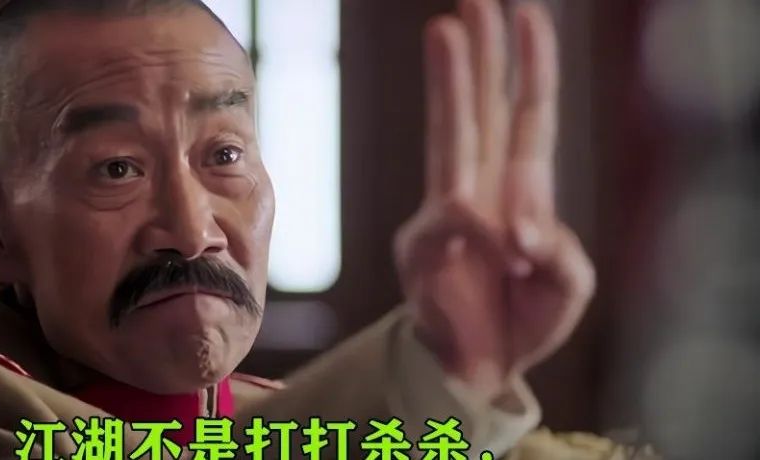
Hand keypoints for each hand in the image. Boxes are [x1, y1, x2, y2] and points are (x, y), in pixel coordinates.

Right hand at [393, 0, 594, 398]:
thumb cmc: (523, 318)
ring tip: (445, 30)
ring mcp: (446, 213)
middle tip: (473, 0)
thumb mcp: (569, 285)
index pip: (526, 115)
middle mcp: (480, 189)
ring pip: (450, 136)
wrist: (480, 370)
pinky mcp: (421, 249)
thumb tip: (513, 231)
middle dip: (480, 53)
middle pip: (480, 107)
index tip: (526, 15)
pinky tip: (497, 249)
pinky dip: (477, 235)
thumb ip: (559, 251)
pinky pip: (451, 225)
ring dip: (450, 83)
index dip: (531, 67)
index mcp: (520, 191)